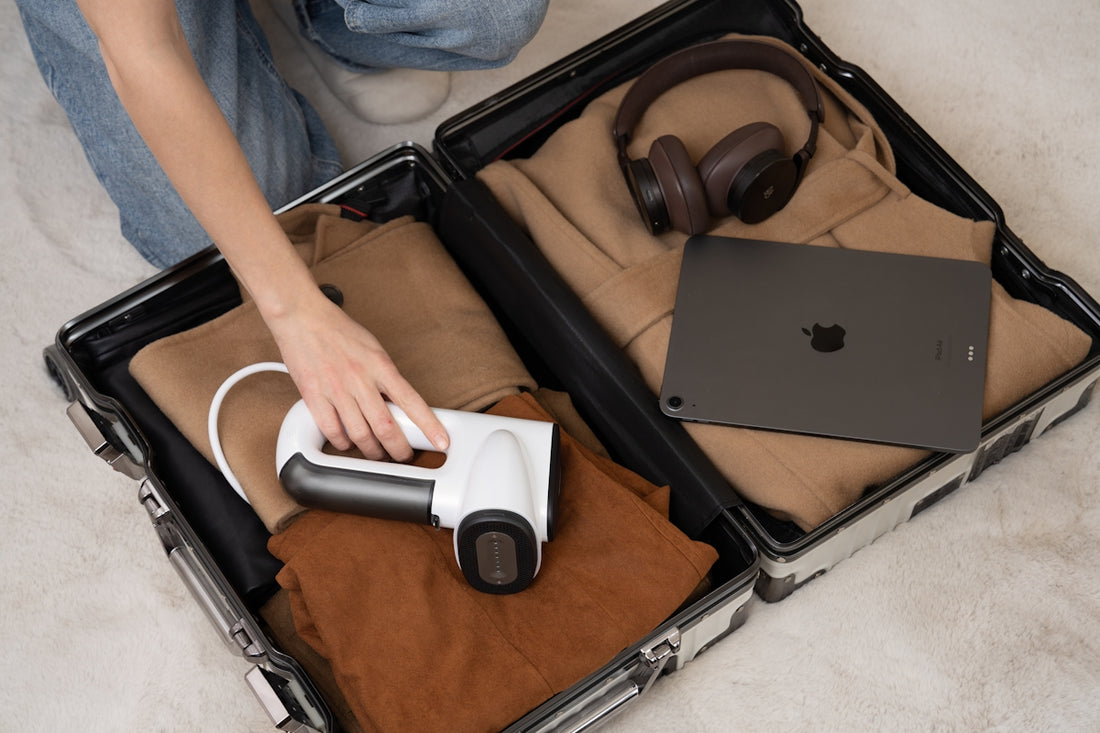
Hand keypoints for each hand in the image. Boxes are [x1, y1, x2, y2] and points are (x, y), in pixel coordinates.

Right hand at [264, 290, 448, 461]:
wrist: (302, 317)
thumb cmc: (338, 330)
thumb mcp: (373, 349)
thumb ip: (385, 375)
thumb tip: (397, 402)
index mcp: (380, 365)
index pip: (412, 401)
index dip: (429, 425)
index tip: (441, 441)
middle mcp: (360, 379)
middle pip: (386, 427)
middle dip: (398, 449)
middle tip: (403, 456)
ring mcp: (336, 390)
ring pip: (360, 434)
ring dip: (372, 451)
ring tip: (377, 454)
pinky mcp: (314, 396)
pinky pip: (332, 430)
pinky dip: (342, 442)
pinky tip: (347, 442)